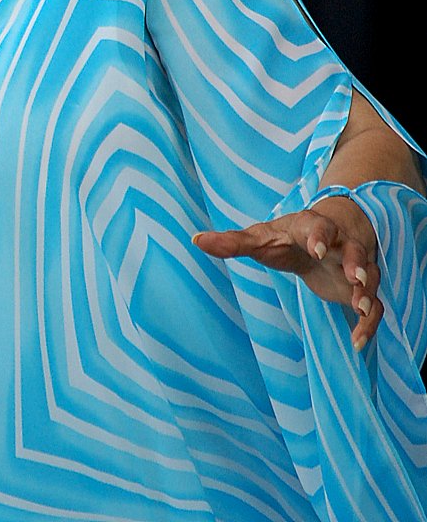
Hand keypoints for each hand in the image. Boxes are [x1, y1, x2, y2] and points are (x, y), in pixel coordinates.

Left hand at [193, 195, 380, 350]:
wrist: (323, 239)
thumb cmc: (286, 238)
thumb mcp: (260, 238)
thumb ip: (232, 242)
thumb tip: (195, 240)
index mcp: (312, 228)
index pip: (318, 226)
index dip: (318, 236)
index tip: (314, 248)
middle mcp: (339, 245)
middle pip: (354, 250)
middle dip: (355, 262)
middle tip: (354, 277)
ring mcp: (354, 267)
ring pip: (370, 278)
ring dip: (366, 293)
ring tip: (359, 309)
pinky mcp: (360, 290)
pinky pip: (373, 306)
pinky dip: (369, 323)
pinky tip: (358, 342)